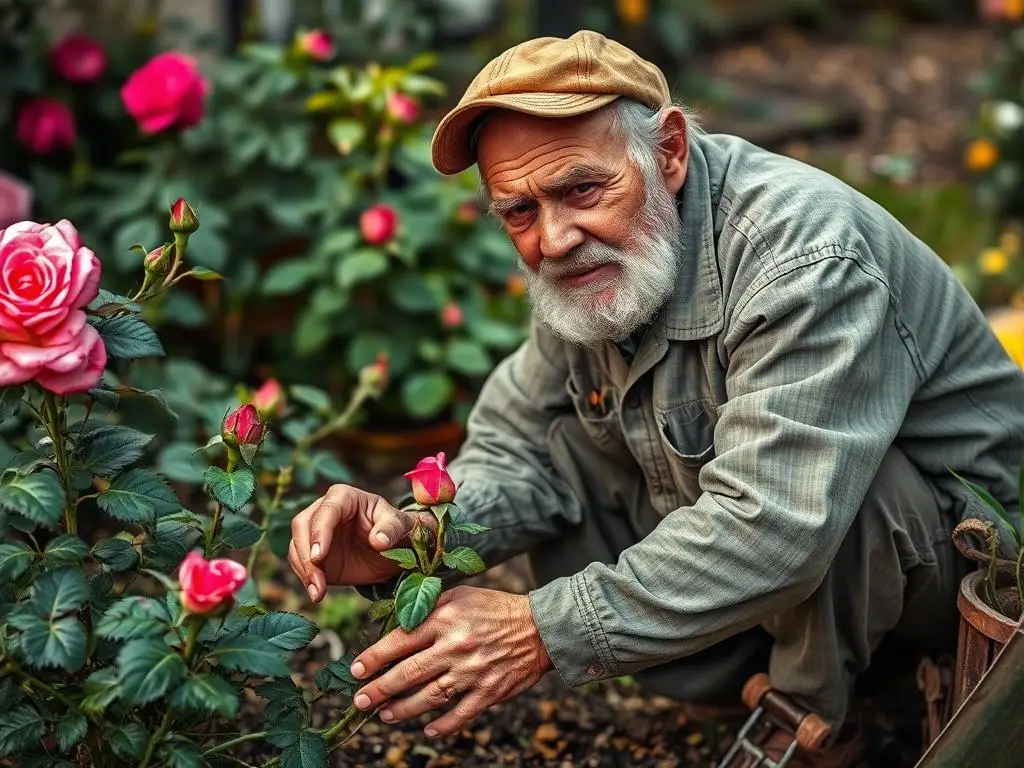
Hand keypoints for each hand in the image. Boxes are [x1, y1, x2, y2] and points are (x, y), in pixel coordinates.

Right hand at [287, 484, 434, 600]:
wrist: (395, 551)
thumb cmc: (398, 531)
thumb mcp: (402, 527)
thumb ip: (392, 529)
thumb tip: (379, 541)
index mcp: (345, 497)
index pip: (326, 510)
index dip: (319, 532)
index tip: (319, 557)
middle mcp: (325, 510)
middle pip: (302, 526)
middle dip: (306, 554)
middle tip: (317, 579)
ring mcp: (316, 532)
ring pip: (297, 546)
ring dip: (304, 571)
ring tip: (318, 593)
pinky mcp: (314, 554)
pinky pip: (300, 563)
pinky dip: (306, 579)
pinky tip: (317, 594)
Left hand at [347, 585, 552, 736]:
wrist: (539, 627)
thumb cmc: (495, 608)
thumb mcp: (460, 595)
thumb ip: (429, 606)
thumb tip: (397, 620)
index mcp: (445, 620)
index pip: (400, 641)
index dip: (374, 657)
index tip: (356, 670)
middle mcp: (455, 647)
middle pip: (408, 673)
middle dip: (379, 689)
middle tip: (359, 700)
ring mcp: (472, 672)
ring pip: (430, 697)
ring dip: (403, 709)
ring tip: (384, 715)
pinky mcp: (489, 691)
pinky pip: (461, 714)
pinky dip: (443, 725)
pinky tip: (427, 731)